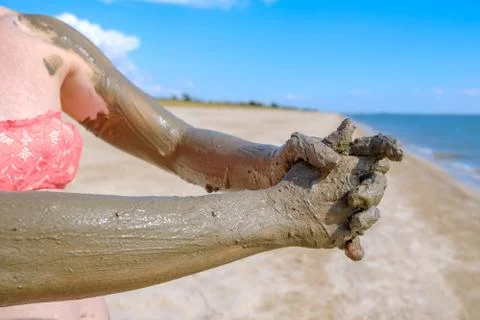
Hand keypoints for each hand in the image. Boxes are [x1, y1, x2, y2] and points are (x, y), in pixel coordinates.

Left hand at [268, 120, 402, 260]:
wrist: (265, 187)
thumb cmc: (282, 161)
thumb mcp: (294, 148)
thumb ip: (314, 146)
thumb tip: (336, 159)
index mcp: (347, 156)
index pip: (376, 148)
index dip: (389, 148)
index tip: (397, 153)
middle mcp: (353, 179)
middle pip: (377, 183)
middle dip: (373, 189)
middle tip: (355, 195)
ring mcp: (348, 203)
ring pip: (369, 211)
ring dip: (367, 218)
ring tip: (354, 223)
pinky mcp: (339, 225)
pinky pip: (353, 237)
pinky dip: (355, 246)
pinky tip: (352, 252)